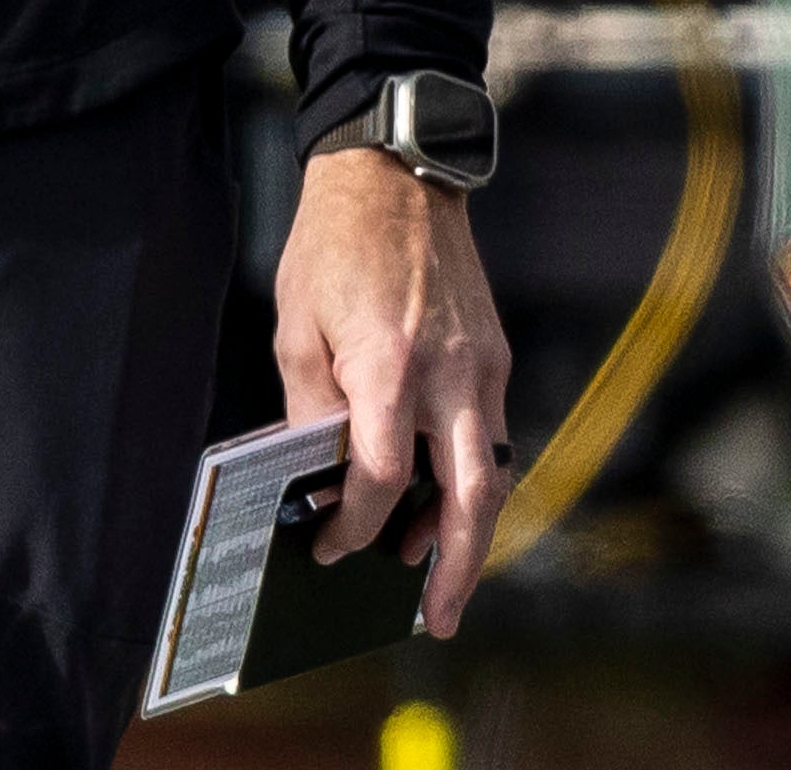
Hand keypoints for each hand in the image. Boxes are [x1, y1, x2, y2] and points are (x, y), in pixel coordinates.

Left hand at [270, 142, 511, 638]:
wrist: (397, 172)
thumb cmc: (335, 243)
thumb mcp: (296, 326)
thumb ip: (311, 408)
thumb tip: (320, 478)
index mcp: (389, 365)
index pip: (382, 480)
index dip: (355, 526)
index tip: (330, 545)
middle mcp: (448, 373)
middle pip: (468, 498)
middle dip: (456, 569)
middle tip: (438, 619)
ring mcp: (482, 365)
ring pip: (491, 474)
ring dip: (469, 532)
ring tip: (434, 574)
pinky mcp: (494, 354)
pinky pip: (491, 436)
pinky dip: (472, 481)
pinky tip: (442, 503)